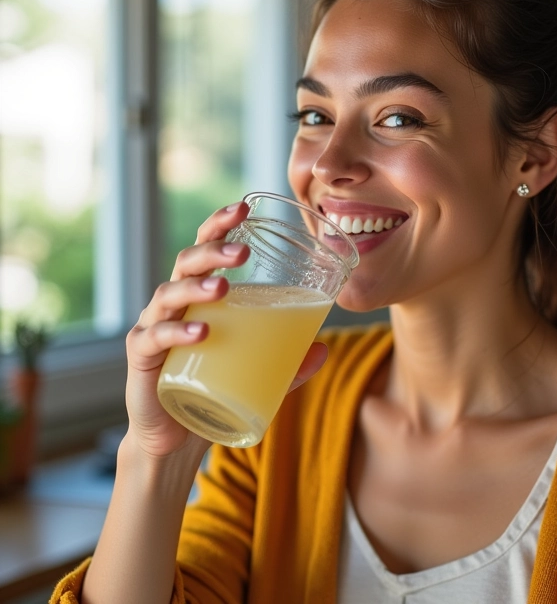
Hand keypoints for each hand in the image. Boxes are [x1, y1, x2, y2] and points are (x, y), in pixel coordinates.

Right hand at [123, 201, 327, 460]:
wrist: (175, 439)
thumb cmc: (214, 391)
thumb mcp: (258, 374)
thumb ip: (289, 363)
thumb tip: (325, 348)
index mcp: (198, 296)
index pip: (205, 250)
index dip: (220, 226)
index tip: (244, 207)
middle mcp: (173, 305)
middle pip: (186, 262)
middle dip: (213, 250)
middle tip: (242, 251)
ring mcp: (154, 328)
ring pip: (168, 293)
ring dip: (197, 286)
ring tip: (225, 287)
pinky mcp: (142, 359)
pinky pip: (154, 337)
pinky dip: (176, 331)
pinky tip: (200, 330)